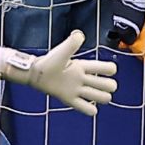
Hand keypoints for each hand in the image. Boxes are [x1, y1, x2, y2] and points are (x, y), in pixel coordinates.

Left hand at [0, 30, 117, 115]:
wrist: (34, 74)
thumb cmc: (48, 62)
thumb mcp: (61, 51)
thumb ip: (71, 43)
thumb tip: (79, 34)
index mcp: (83, 67)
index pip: (108, 68)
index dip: (109, 69)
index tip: (102, 70)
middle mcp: (83, 79)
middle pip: (109, 85)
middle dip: (108, 86)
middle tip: (94, 85)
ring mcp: (77, 90)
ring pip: (102, 97)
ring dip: (101, 98)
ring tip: (90, 95)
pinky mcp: (70, 99)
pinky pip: (87, 109)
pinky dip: (90, 110)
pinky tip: (86, 106)